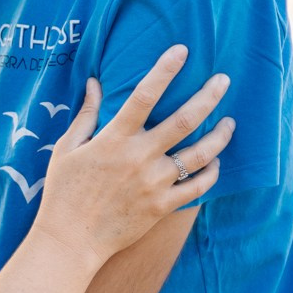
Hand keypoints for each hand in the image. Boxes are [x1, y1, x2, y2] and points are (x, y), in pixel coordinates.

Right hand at [35, 45, 233, 266]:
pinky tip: (217, 162)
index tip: (182, 51)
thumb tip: (96, 84)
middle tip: (224, 80)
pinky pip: (198, 187)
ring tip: (230, 122)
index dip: (164, 71)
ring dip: (220, 136)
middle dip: (208, 96)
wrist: (70, 241)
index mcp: (114, 139)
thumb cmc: (63, 192)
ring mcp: (154, 184)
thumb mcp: (67, 149)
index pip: (144, 96)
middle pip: (184, 120)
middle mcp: (139, 158)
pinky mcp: (162, 207)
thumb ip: (86, 115)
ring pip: (199, 154)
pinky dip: (212, 173)